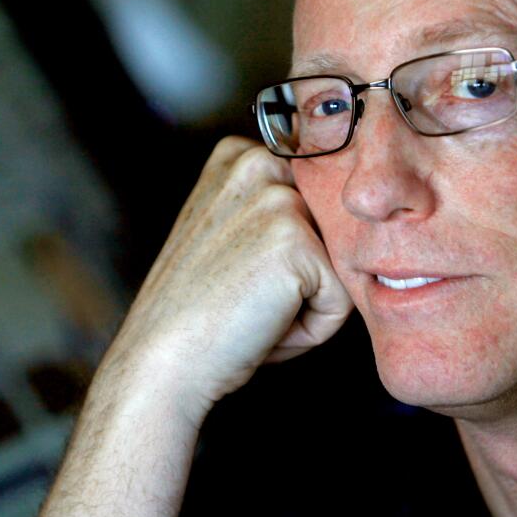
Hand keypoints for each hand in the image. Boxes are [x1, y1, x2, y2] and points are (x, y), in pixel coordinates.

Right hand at [105, 136, 353, 422]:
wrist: (162, 361)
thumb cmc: (198, 314)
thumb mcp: (230, 234)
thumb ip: (274, 210)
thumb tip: (354, 209)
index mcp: (239, 156)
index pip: (314, 205)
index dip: (286, 256)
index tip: (235, 274)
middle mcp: (258, 164)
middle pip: (331, 232)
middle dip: (303, 277)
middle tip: (244, 297)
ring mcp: (276, 199)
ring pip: (340, 265)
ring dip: (307, 304)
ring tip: (252, 311)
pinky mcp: (295, 242)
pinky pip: (342, 301)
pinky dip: (312, 329)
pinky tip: (262, 326)